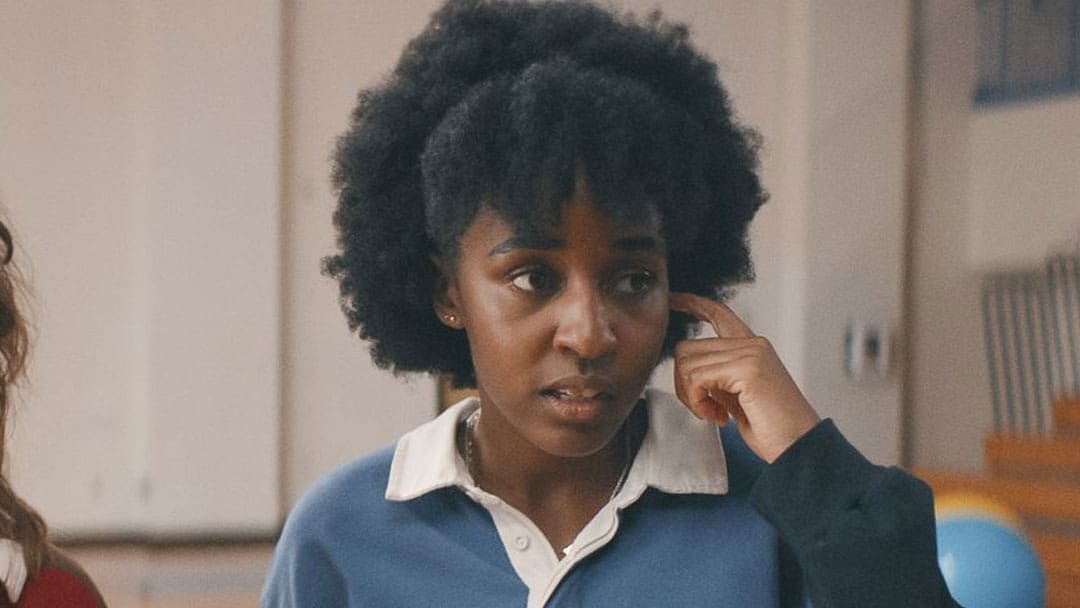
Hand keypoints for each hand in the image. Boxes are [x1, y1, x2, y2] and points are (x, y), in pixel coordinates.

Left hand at [670, 292, 819, 463]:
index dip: (692, 304)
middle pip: (687, 348)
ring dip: (691, 397)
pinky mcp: (746, 369)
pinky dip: (698, 402)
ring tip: (715, 415)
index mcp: (752, 347)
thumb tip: (686, 368)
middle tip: (705, 409)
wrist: (800, 447)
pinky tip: (719, 417)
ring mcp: (750, 353)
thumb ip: (716, 376)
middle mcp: (752, 344)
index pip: (718, 313)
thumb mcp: (737, 395)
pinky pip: (696, 378)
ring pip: (687, 364)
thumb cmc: (772, 428)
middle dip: (683, 384)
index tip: (673, 300)